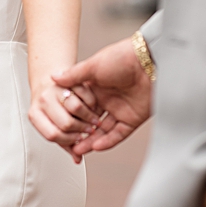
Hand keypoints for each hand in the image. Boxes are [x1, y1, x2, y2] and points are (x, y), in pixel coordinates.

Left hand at [29, 78, 101, 161]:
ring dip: (89, 117)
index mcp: (35, 115)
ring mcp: (55, 88)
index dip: (69, 141)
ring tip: (93, 120)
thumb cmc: (50, 106)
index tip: (79, 140)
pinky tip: (92, 107)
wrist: (47, 78)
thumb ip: (65, 142)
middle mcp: (43, 101)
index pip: (53, 135)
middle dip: (82, 129)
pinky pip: (84, 94)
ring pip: (76, 108)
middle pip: (66, 123)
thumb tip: (77, 158)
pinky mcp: (68, 78)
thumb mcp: (52, 124)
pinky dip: (91, 102)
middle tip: (90, 130)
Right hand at [52, 37, 153, 157]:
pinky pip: (119, 133)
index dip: (70, 118)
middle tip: (68, 143)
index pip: (80, 108)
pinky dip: (108, 141)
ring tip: (78, 150)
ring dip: (91, 141)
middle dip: (79, 133)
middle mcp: (109, 99)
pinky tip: (96, 146)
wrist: (150, 59)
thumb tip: (55, 78)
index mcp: (97, 88)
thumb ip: (74, 75)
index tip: (60, 127)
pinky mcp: (134, 118)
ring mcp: (121, 109)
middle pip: (91, 122)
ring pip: (104, 131)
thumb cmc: (123, 57)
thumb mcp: (94, 65)